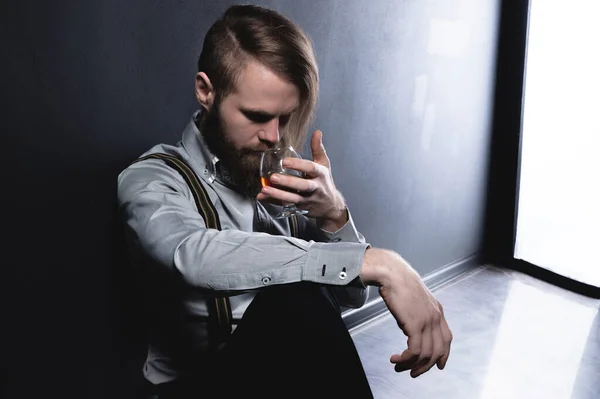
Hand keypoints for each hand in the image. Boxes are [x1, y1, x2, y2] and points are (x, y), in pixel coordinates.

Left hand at [256, 130, 346, 230]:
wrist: (331, 207)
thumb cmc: (324, 182)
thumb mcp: (324, 165)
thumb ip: (318, 149)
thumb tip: (317, 132)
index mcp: (320, 174)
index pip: (310, 168)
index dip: (298, 165)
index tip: (285, 161)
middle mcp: (315, 188)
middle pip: (302, 185)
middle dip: (288, 182)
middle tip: (273, 177)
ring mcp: (307, 199)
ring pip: (292, 198)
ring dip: (277, 194)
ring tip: (264, 189)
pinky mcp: (300, 208)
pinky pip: (285, 204)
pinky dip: (273, 201)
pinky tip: (262, 197)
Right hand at [361, 248, 452, 377]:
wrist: (392, 273)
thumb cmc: (399, 283)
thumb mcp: (415, 299)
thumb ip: (417, 314)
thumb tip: (409, 328)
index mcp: (437, 311)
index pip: (447, 339)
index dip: (444, 355)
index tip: (439, 365)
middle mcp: (435, 317)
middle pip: (438, 351)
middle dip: (426, 366)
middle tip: (413, 373)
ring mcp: (427, 321)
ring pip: (425, 354)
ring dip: (411, 365)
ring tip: (399, 367)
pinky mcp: (415, 324)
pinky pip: (414, 351)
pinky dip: (405, 359)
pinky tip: (396, 359)